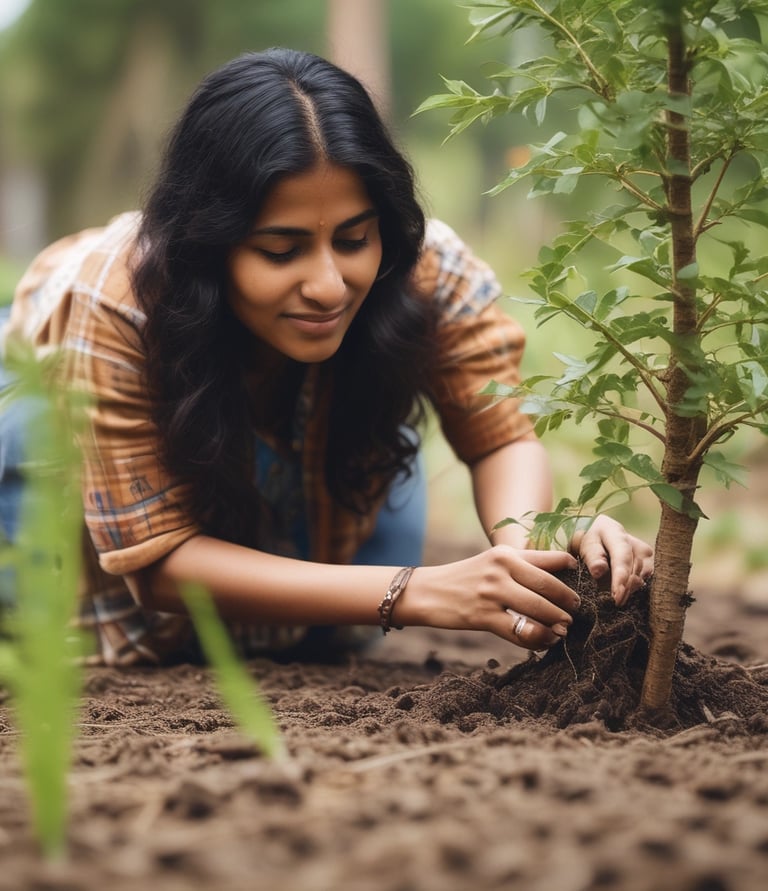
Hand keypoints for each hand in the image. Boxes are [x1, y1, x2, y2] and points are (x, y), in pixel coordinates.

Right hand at [410, 545, 580, 650]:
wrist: (427, 591)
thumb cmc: (465, 578)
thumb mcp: (492, 562)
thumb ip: (521, 566)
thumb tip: (559, 578)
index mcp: (506, 553)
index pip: (550, 559)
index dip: (572, 571)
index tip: (584, 582)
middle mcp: (501, 569)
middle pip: (549, 586)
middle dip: (568, 602)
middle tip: (576, 612)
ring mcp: (492, 593)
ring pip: (538, 610)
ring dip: (557, 622)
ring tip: (563, 629)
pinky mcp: (483, 616)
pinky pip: (520, 631)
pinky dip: (537, 639)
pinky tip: (543, 642)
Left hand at [568, 515, 653, 605]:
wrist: (600, 538)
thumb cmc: (590, 542)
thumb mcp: (585, 546)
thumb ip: (592, 558)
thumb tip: (598, 571)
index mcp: (615, 533)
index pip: (622, 556)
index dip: (621, 577)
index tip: (616, 596)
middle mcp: (634, 542)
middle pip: (634, 569)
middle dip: (624, 588)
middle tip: (613, 602)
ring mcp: (645, 554)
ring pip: (641, 577)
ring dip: (628, 589)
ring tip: (615, 595)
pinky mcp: (649, 564)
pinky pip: (644, 581)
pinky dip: (632, 588)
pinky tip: (623, 592)